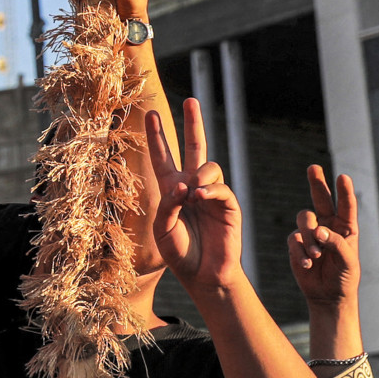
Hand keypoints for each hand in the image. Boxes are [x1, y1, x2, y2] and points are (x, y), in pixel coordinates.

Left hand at [148, 98, 243, 292]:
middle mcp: (191, 186)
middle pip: (194, 147)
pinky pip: (221, 188)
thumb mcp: (162, 229)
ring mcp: (211, 194)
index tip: (149, 114)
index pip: (163, 157)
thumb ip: (167, 205)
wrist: (203, 276)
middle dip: (193, 124)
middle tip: (190, 101)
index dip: (157, 136)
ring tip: (192, 190)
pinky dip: (210, 189)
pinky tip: (200, 196)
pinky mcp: (228, 206)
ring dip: (200, 173)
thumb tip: (184, 184)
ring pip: (209, 166)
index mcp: (170, 190)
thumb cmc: (179, 254)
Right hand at [289, 165, 359, 307]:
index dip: (344, 192)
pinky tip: (307, 265)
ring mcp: (311, 234)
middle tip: (313, 168)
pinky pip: (294, 240)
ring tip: (316, 255)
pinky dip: (300, 252)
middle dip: (317, 183)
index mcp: (346, 228)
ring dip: (309, 236)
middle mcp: (328, 226)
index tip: (343, 177)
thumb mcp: (348, 262)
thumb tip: (319, 230)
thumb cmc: (344, 278)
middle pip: (320, 199)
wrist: (328, 296)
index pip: (346, 206)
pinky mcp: (297, 244)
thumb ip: (336, 244)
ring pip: (304, 219)